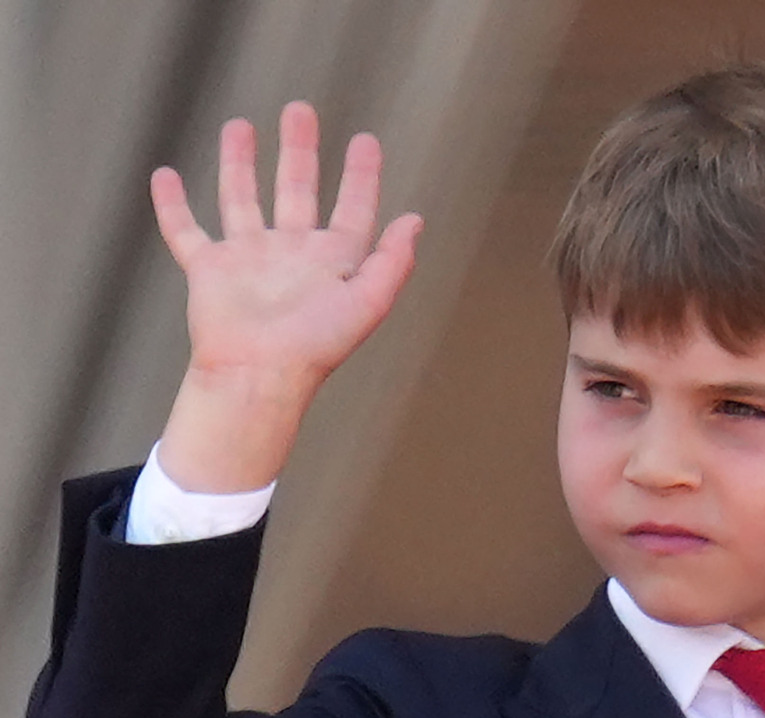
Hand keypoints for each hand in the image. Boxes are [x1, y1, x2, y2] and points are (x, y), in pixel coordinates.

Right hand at [153, 101, 421, 492]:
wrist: (258, 374)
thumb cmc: (315, 347)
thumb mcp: (367, 303)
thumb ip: (393, 262)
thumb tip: (414, 221)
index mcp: (330, 264)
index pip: (352, 211)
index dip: (362, 178)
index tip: (364, 142)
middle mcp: (290, 256)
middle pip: (296, 190)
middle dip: (299, 151)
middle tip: (300, 110)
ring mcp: (248, 261)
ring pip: (241, 199)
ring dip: (240, 163)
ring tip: (239, 125)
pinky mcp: (208, 270)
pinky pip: (185, 230)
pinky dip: (172, 204)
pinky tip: (164, 175)